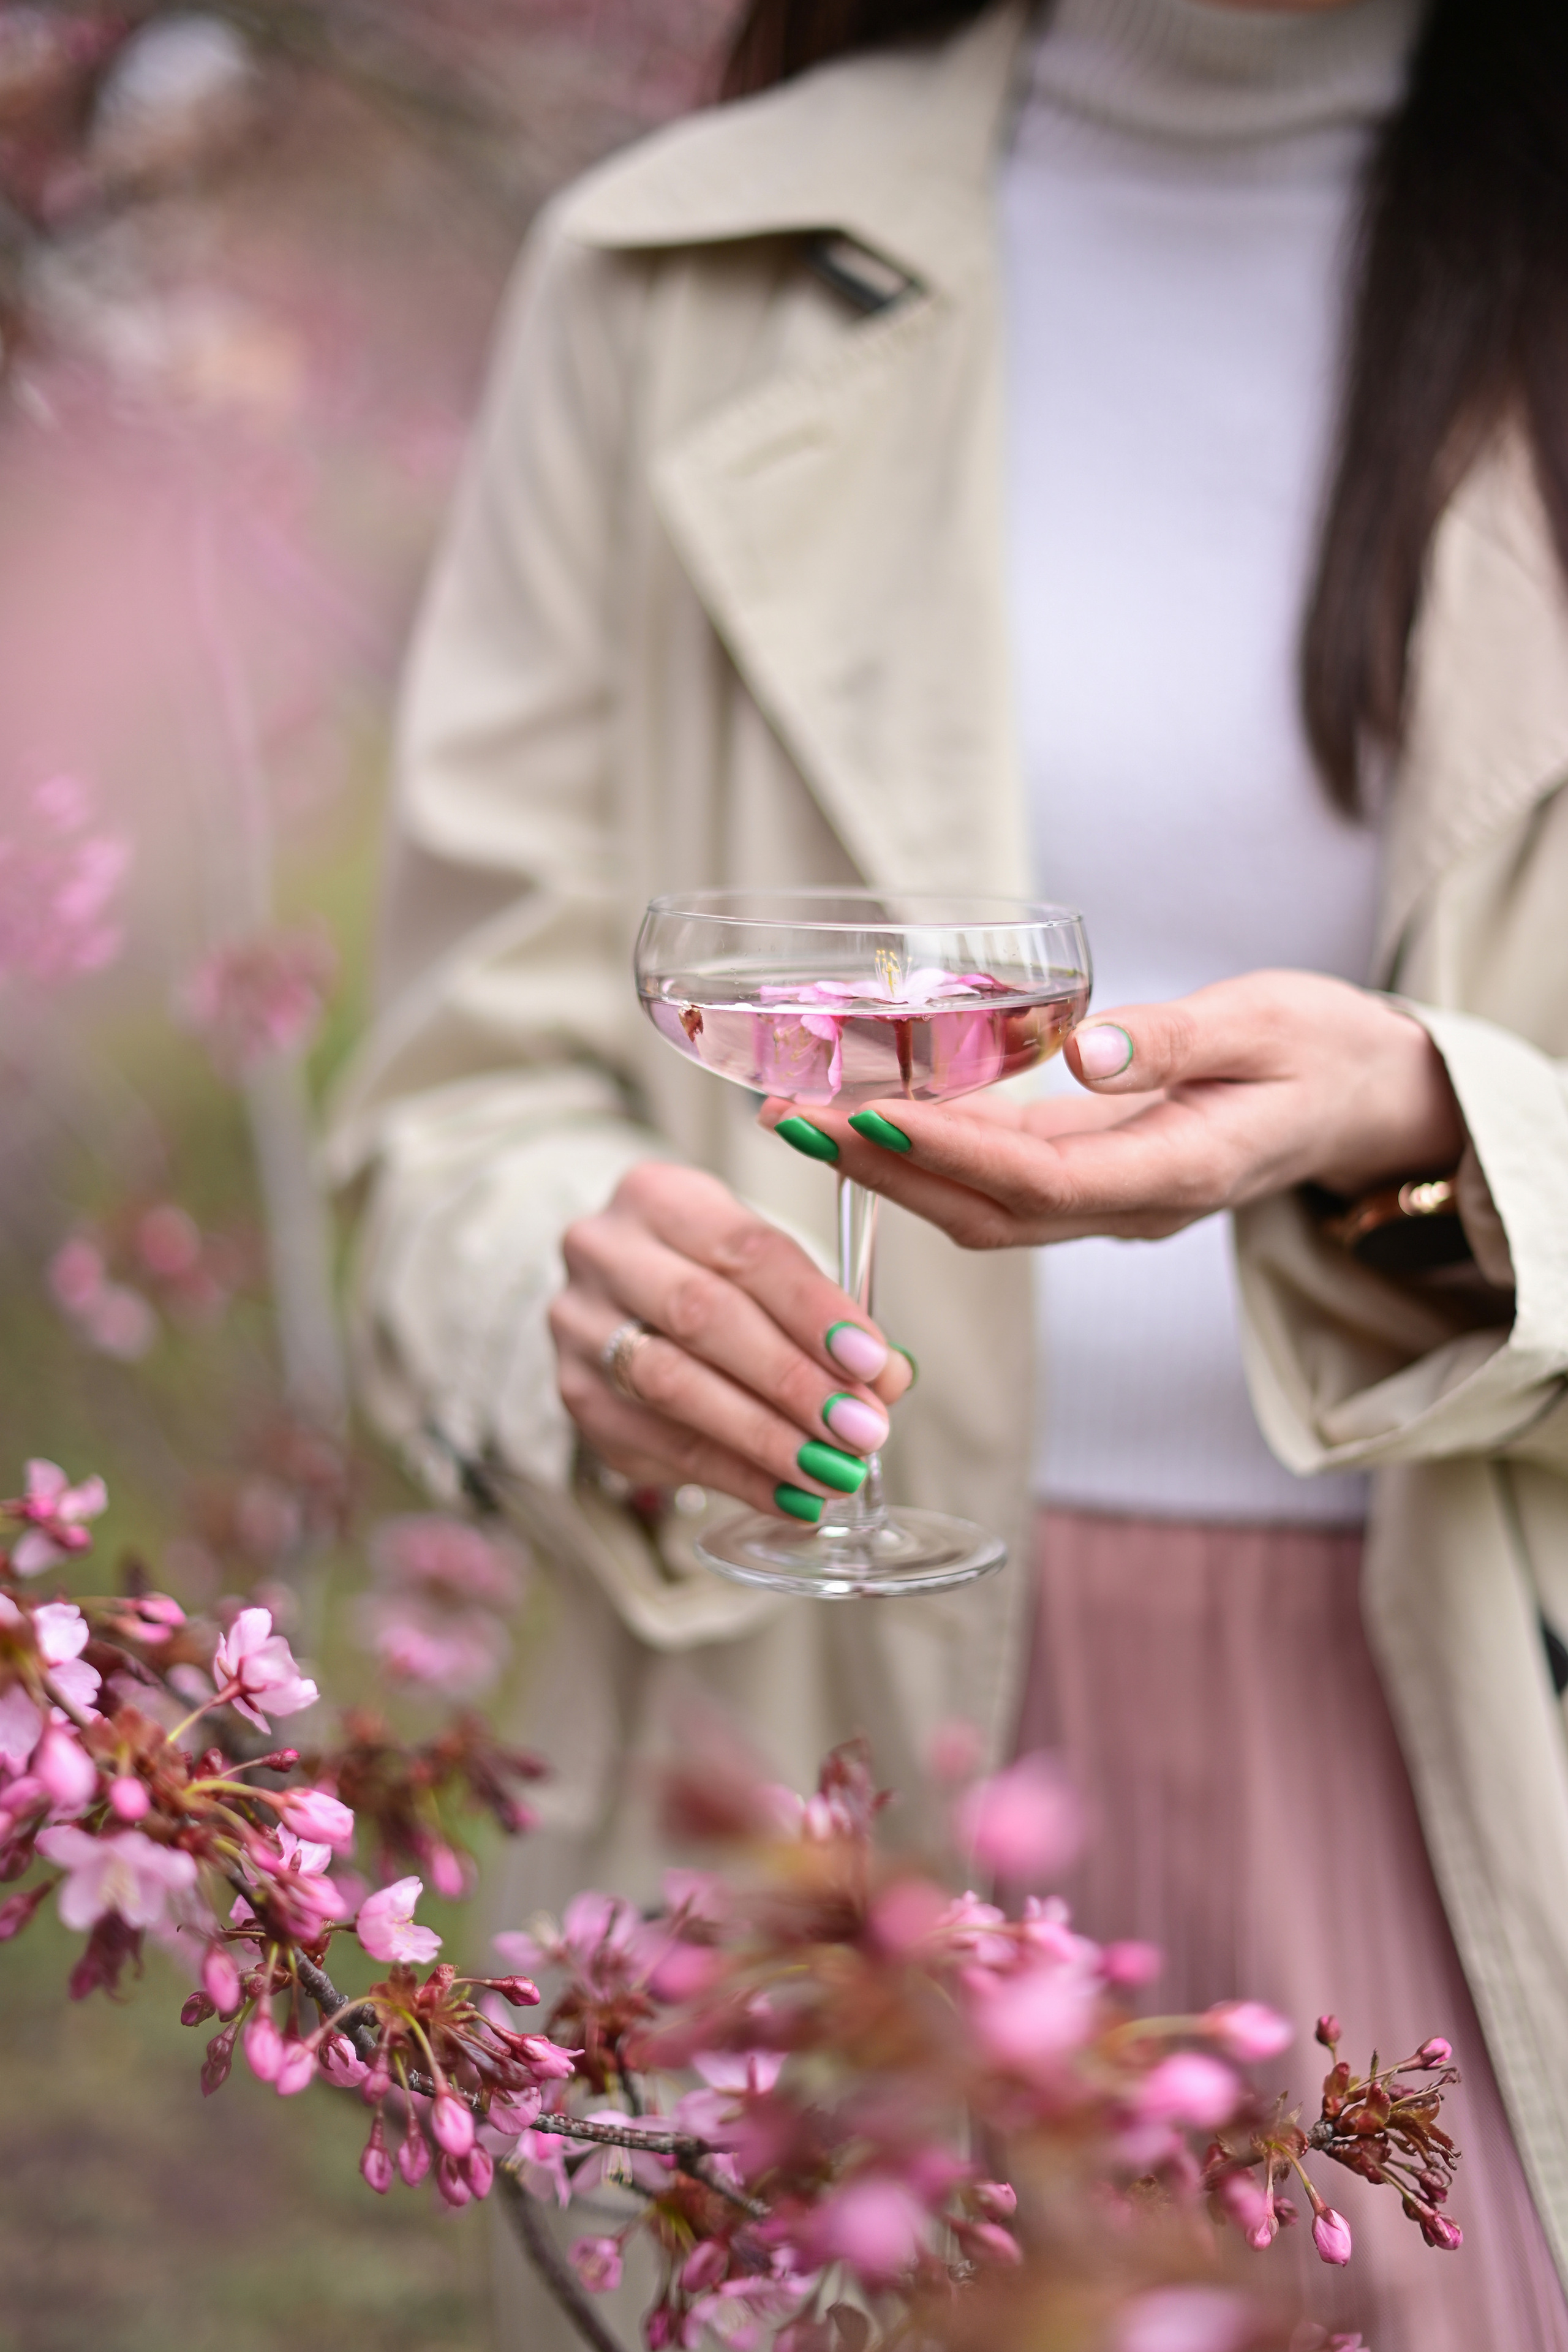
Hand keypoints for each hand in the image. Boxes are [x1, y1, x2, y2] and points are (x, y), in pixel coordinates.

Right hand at [550, 1161, 912, 1516]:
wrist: (621, 1299)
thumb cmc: (714, 1276)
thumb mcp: (770, 1270)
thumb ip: (829, 1317)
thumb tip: (888, 1379)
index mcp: (659, 1195)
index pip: (746, 1251)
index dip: (814, 1309)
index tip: (871, 1360)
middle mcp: (604, 1251)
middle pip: (703, 1316)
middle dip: (793, 1379)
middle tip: (861, 1429)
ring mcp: (579, 1325)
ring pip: (673, 1384)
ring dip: (765, 1436)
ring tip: (833, 1471)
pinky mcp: (578, 1396)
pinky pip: (662, 1445)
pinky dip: (735, 1476)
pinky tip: (792, 1495)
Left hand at [758, 972, 1465, 1250]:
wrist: (1366, 1100)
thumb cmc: (1325, 1050)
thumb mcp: (1270, 1025)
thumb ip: (1178, 1041)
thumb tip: (1083, 1053)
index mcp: (1181, 1173)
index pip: (1040, 1181)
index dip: (948, 1154)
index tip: (863, 1115)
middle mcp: (1133, 1206)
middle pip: (985, 1210)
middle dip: (879, 1171)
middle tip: (785, 1116)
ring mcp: (1111, 1203)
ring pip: (980, 1208)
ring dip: (886, 1169)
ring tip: (801, 1115)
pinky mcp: (1096, 1180)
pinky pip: (998, 1184)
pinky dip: (928, 1155)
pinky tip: (870, 1114)